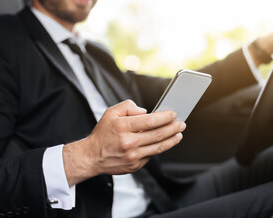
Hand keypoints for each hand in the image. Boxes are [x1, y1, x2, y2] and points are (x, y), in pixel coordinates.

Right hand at [63, 100, 185, 185]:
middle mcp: (128, 142)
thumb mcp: (110, 113)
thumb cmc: (102, 134)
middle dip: (173, 128)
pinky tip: (164, 143)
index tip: (173, 114)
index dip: (164, 117)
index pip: (150, 121)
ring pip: (158, 147)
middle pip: (158, 135)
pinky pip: (151, 156)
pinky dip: (159, 148)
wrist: (92, 157)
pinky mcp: (135, 165)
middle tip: (181, 124)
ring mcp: (132, 156)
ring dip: (171, 140)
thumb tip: (145, 111)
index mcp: (123, 127)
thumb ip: (128, 107)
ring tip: (178, 134)